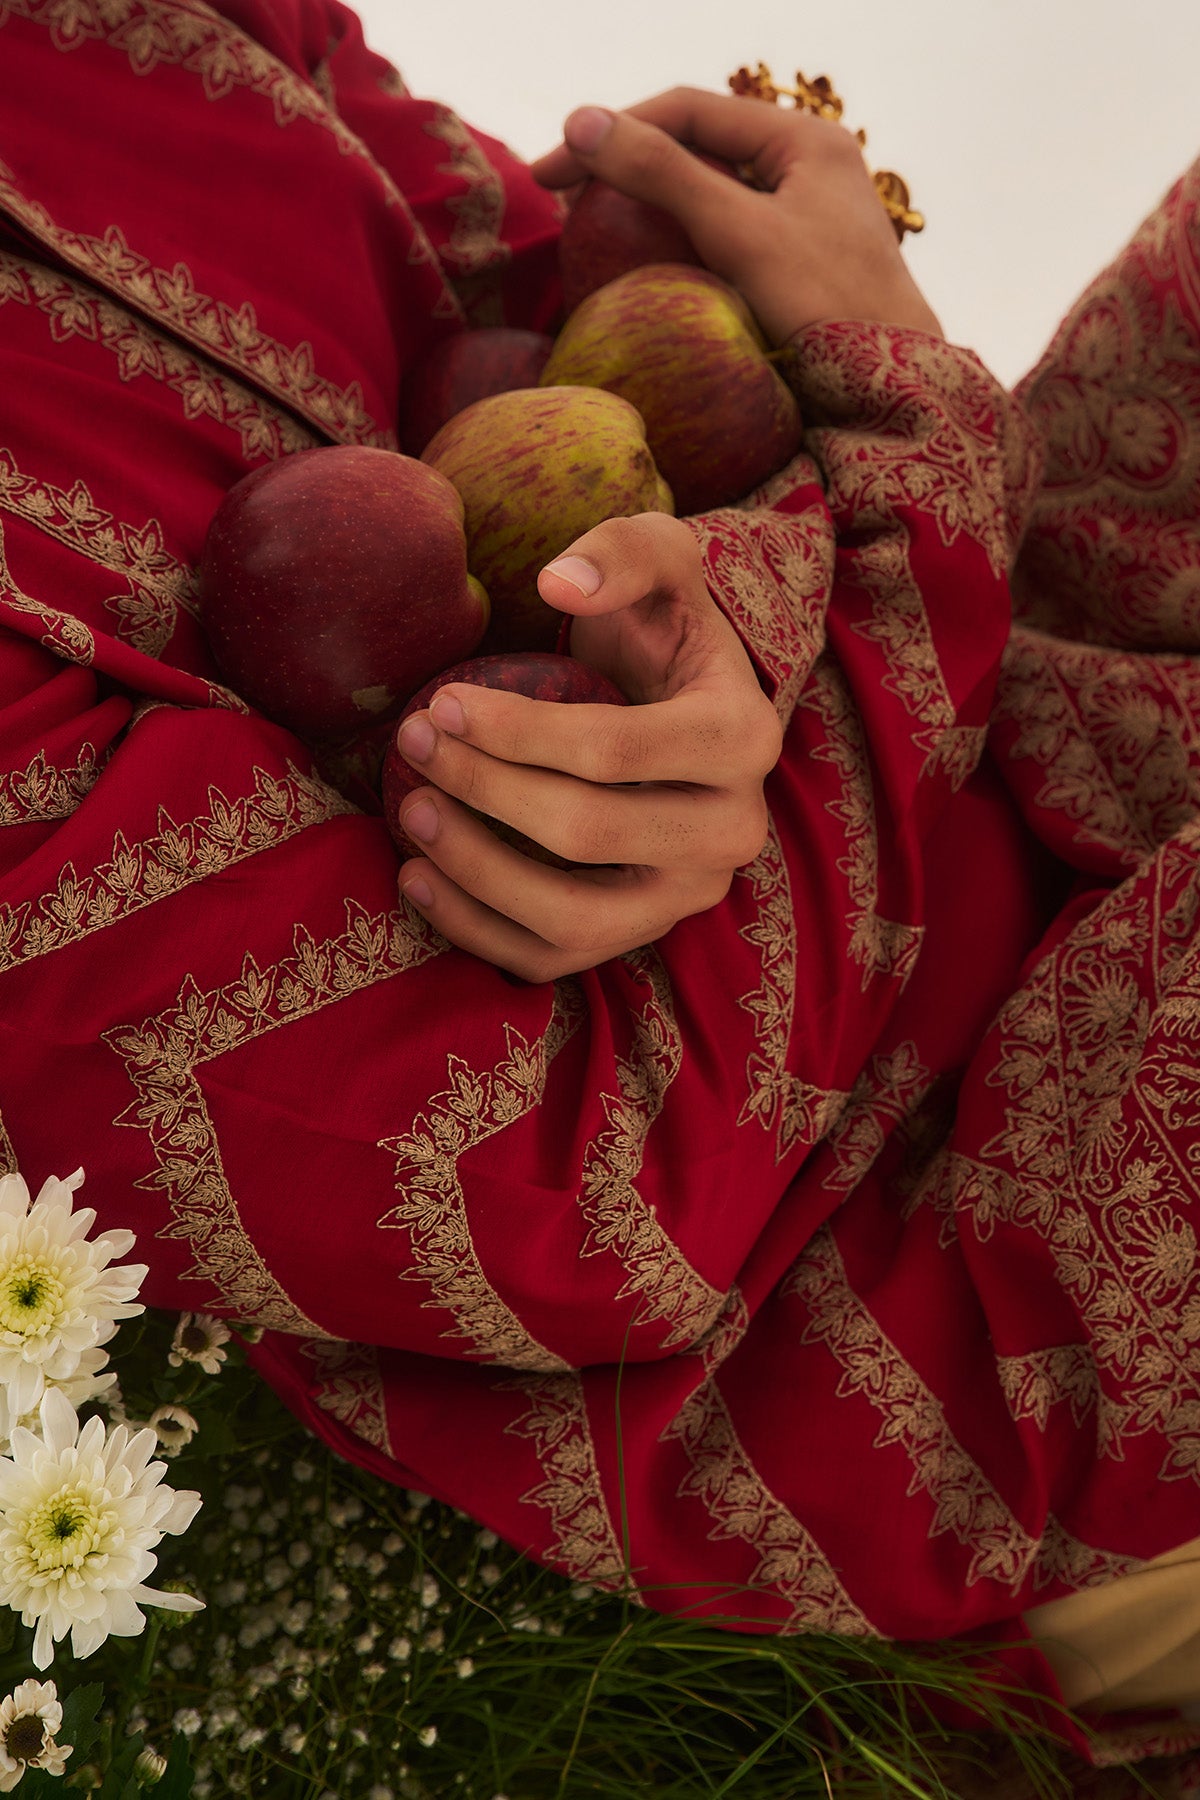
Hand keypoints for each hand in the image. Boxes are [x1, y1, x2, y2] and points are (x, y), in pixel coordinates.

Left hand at [394, 513, 782, 981]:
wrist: (682, 703)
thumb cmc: (658, 625)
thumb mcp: (659, 559)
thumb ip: (622, 550)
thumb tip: (558, 582)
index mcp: (744, 738)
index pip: (615, 750)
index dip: (515, 732)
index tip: (441, 702)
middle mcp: (733, 832)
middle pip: (587, 833)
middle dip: (483, 789)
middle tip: (412, 743)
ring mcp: (690, 894)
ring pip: (573, 917)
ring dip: (475, 871)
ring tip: (410, 813)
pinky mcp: (645, 934)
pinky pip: (555, 958)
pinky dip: (477, 930)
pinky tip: (416, 879)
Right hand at [529, 87, 941, 344]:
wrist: (899, 393)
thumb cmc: (829, 307)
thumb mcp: (740, 232)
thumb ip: (665, 174)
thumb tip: (584, 122)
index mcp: (803, 140)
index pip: (688, 111)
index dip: (613, 131)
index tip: (551, 172)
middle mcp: (806, 168)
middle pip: (698, 148)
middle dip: (627, 166)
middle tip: (563, 201)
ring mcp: (804, 218)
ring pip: (709, 193)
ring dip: (648, 205)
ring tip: (591, 229)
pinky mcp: (797, 267)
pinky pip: (724, 238)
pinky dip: (677, 244)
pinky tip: (643, 267)